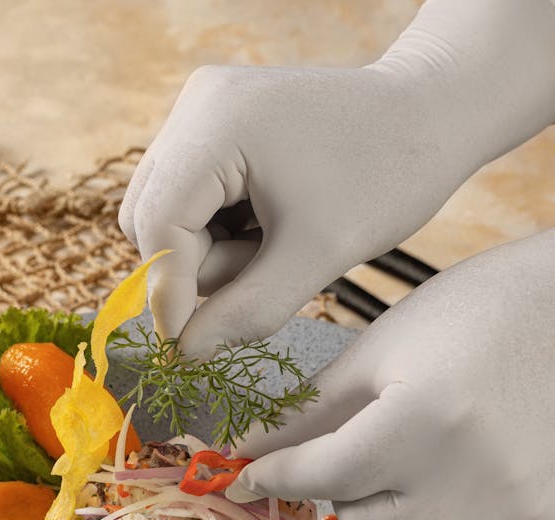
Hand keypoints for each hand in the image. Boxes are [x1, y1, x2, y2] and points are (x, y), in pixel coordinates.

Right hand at [119, 0, 554, 358]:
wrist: (429, 118)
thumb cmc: (387, 177)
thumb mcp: (318, 256)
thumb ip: (247, 310)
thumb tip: (186, 352)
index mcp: (217, 124)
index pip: (158, 223)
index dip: (168, 292)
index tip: (188, 347)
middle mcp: (197, 106)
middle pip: (151, 217)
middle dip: (197, 267)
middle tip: (262, 274)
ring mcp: (203, 109)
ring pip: (167, 212)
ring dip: (211, 251)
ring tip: (273, 246)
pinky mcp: (216, 123)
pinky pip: (190, 197)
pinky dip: (220, 230)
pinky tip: (267, 227)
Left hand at [231, 230, 554, 519]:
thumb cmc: (471, 316)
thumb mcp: (381, 350)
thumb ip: (308, 411)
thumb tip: (244, 451)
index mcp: (423, 419)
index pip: (321, 473)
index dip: (275, 475)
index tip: (250, 475)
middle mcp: (468, 480)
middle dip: (338, 494)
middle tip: (354, 455)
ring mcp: (509, 515)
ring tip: (402, 472)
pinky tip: (439, 494)